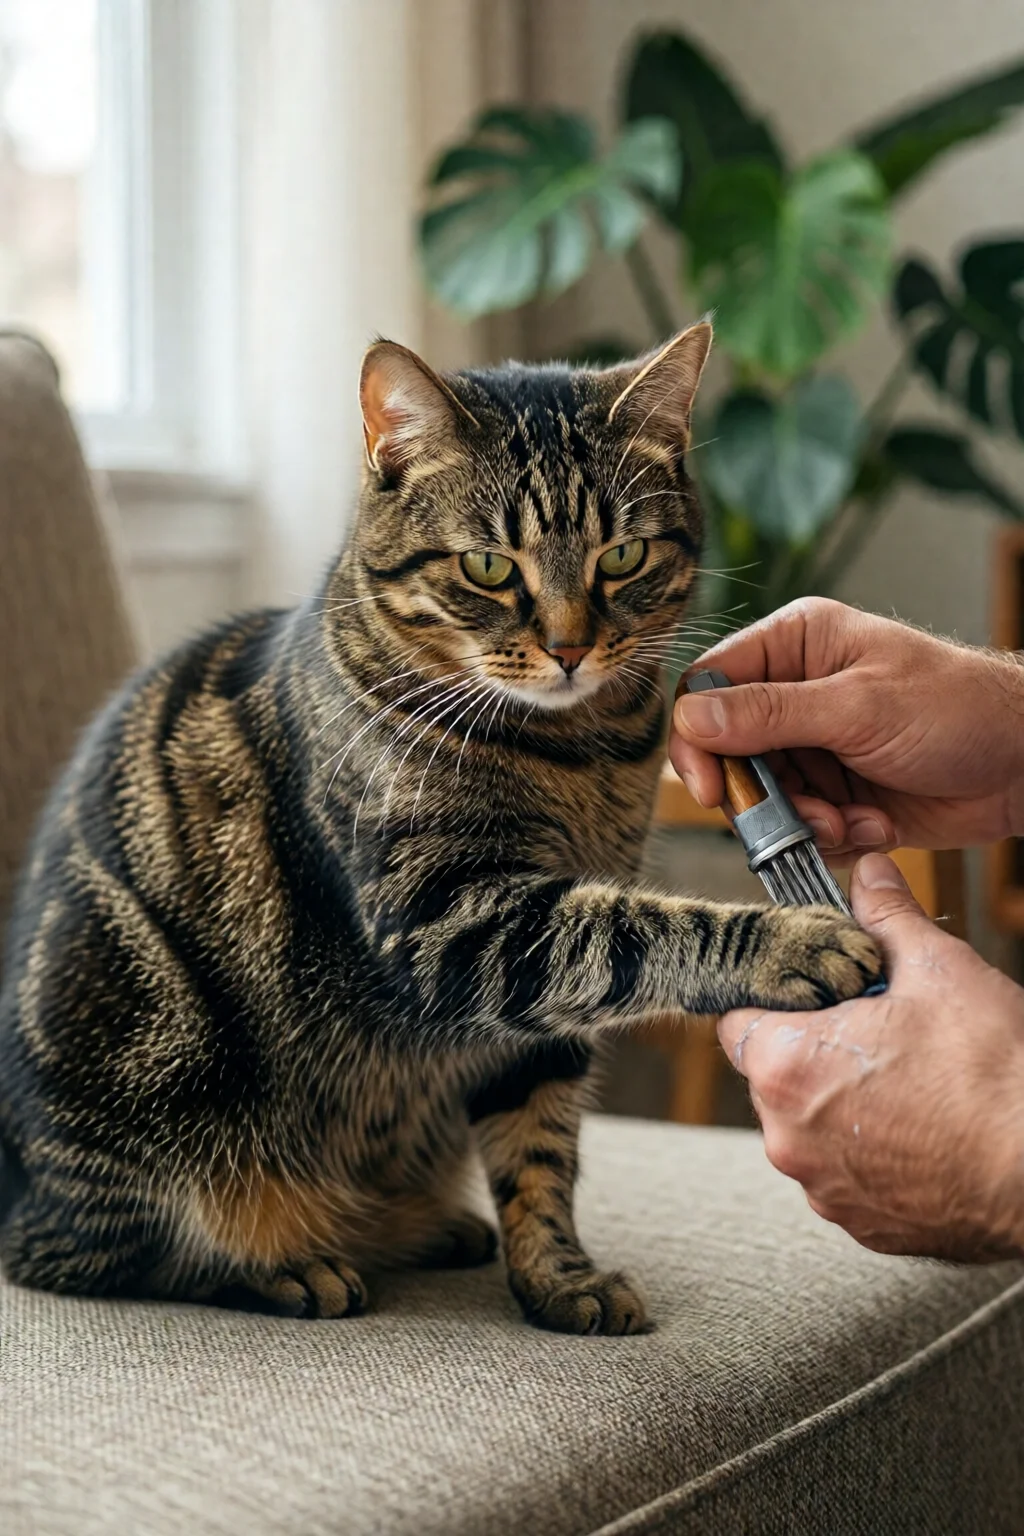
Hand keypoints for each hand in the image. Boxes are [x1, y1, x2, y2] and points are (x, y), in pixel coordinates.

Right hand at [670, 597, 1023, 862]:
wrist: (1023, 763)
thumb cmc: (956, 708)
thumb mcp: (858, 707)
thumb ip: (770, 714)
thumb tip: (693, 717)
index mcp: (795, 645)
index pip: (710, 685)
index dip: (700, 740)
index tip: (712, 789)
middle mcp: (795, 692)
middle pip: (729, 752)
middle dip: (764, 796)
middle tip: (804, 816)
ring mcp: (815, 744)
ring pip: (765, 797)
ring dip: (805, 821)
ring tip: (851, 821)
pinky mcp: (836, 790)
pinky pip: (801, 824)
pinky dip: (834, 834)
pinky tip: (875, 823)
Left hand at [718, 854, 1023, 1260]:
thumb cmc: (996, 1077)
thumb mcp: (939, 970)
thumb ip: (886, 917)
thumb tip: (869, 876)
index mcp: (786, 1067)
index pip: (736, 1020)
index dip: (774, 997)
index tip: (809, 991)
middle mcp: (788, 1137)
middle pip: (776, 1073)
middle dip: (818, 1047)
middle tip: (878, 1029)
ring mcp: (824, 1188)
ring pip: (813, 1125)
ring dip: (846, 1101)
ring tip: (912, 1079)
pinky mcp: (863, 1224)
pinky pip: (848, 1172)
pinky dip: (875, 1150)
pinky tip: (925, 1127)